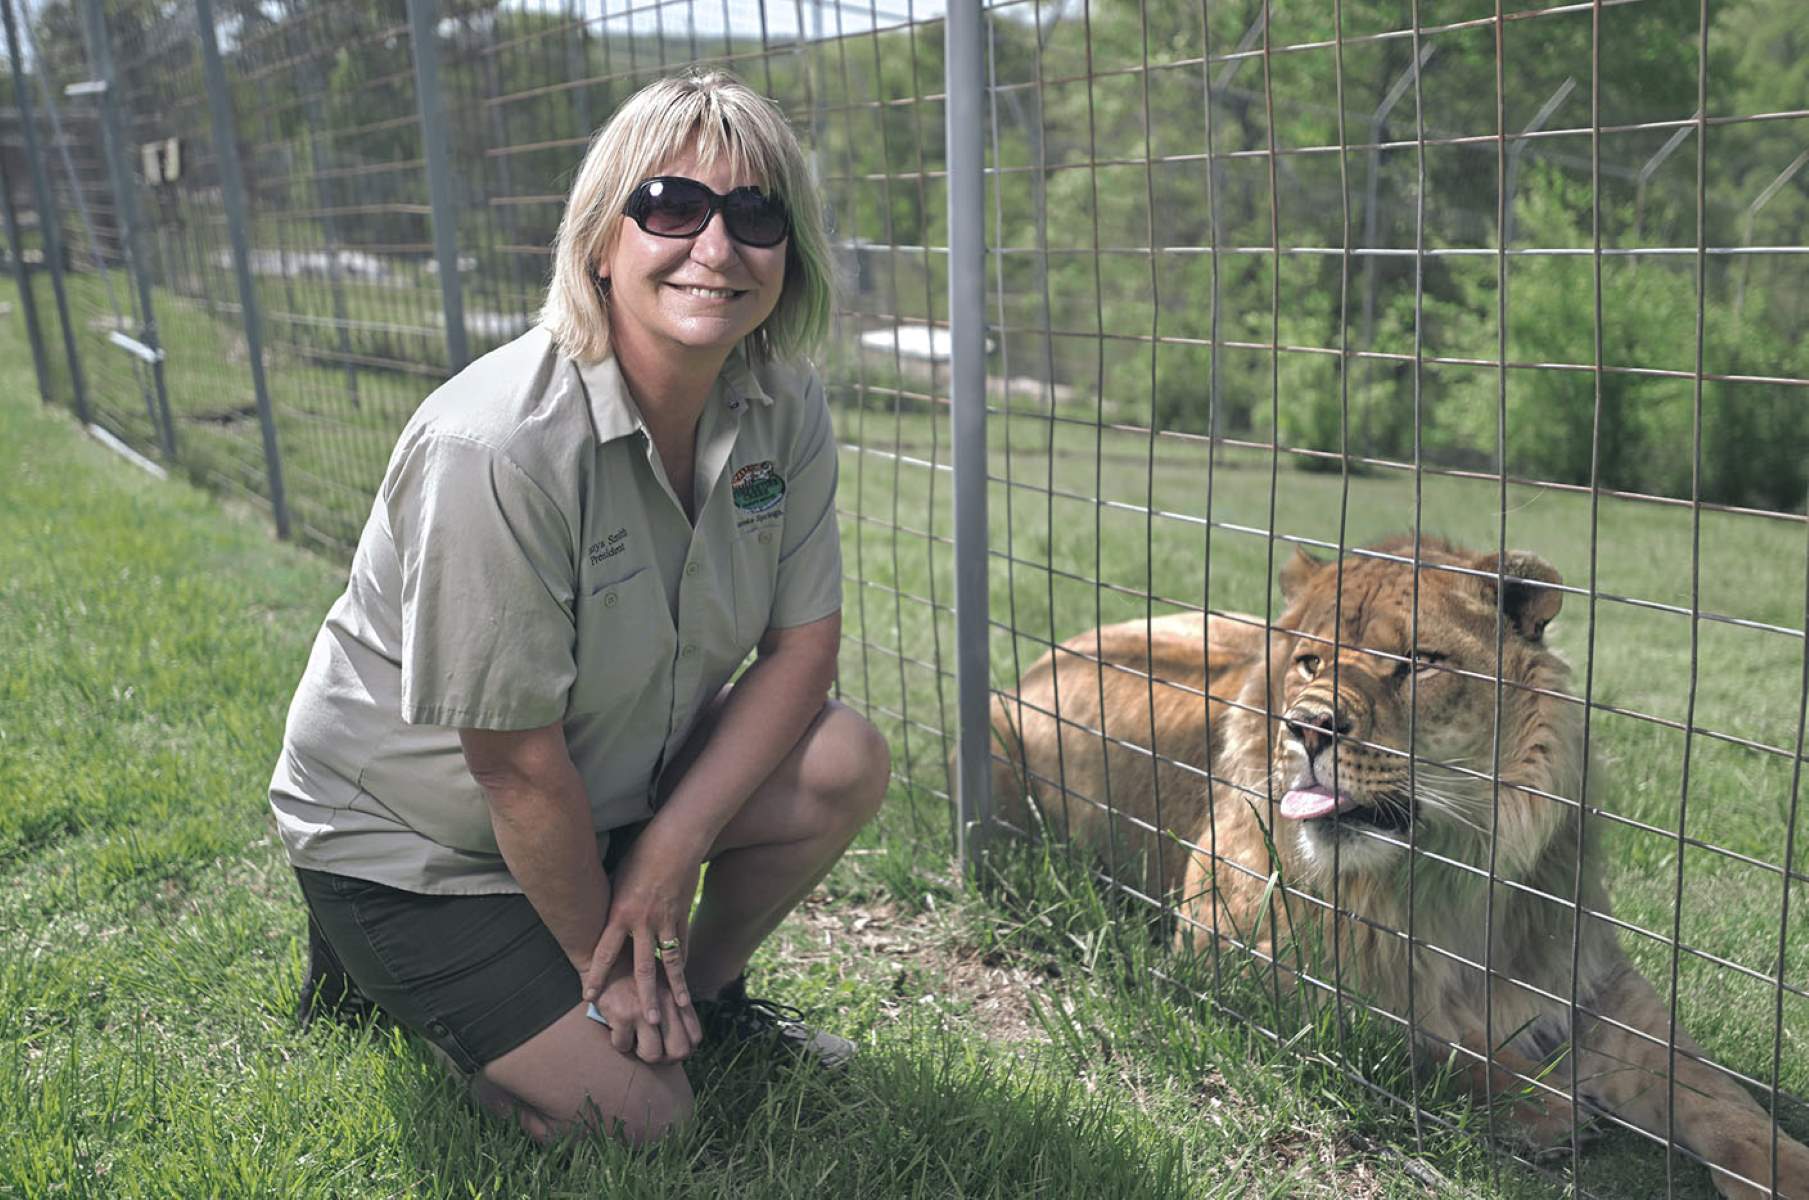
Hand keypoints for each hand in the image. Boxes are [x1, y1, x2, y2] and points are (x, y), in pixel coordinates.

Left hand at [579, 830, 703, 1046]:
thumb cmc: (641, 852)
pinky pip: (683, 944)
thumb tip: (602, 920)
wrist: (674, 839)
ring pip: (669, 962)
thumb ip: (612, 904)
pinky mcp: (683, 914)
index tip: (588, 997)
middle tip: (645, 1021)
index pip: (605, 952)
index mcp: (620, 913)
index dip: (596, 976)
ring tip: (676, 1009)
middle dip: (643, 996)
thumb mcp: (618, 879)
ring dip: (672, 988)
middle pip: (642, 967)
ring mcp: (666, 920)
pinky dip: (683, 963)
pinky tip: (683, 980)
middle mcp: (643, 922)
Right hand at [589, 957, 697, 1063]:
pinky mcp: (622, 1014)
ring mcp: (645, 1010)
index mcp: (678, 998)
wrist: (609, 957)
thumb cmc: (637, 973)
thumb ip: (675, 1004)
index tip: (670, 1049)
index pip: (695, 1037)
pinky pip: (624, 1046)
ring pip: (653, 1054)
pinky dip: (620, 1043)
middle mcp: (666, 1004)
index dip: (684, 1050)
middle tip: (653, 1052)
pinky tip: (618, 1031)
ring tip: (635, 1043)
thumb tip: (685, 1037)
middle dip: (666, 1059)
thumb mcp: (663, 983)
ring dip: (642, 1054)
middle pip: (679, 1050)